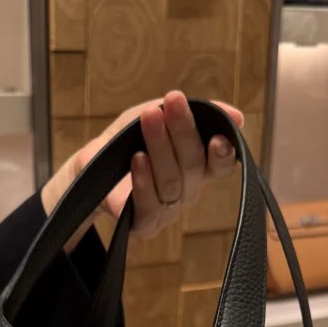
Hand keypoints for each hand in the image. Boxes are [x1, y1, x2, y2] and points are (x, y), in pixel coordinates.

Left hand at [42, 91, 242, 243]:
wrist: (89, 165)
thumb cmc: (129, 138)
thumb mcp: (157, 113)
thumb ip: (194, 112)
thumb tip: (238, 116)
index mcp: (196, 166)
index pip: (221, 166)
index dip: (224, 155)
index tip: (219, 137)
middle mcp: (187, 191)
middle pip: (194, 167)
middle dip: (184, 132)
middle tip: (173, 101)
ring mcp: (167, 211)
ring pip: (172, 183)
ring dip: (161, 148)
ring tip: (149, 119)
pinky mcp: (144, 225)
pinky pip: (149, 208)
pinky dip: (144, 182)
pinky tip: (138, 159)